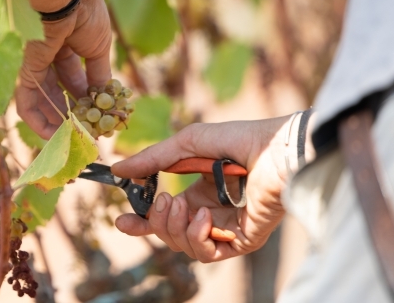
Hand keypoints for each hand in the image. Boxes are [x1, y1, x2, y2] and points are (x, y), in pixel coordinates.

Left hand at [16, 0, 111, 138]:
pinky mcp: (23, 71)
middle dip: (72, 111)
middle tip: (83, 133)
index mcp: (69, 41)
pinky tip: (51, 136)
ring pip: (43, 98)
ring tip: (69, 141)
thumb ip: (99, 73)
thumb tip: (104, 95)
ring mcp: (35, 62)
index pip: (75, 75)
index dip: (87, 96)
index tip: (98, 116)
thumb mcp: (99, 47)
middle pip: (58, 89)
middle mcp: (49, 52)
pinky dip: (37, 120)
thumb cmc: (85, 14)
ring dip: (55, 121)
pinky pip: (27, 100)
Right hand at [111, 116, 294, 261]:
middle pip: (170, 234)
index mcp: (200, 194)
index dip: (142, 222)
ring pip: (184, 246)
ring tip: (181, 205)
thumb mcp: (186, 143)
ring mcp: (226, 230)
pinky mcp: (242, 241)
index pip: (165, 217)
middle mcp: (212, 214)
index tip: (122, 220)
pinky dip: (197, 237)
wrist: (276, 148)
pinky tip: (204, 216)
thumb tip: (117, 169)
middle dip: (156, 223)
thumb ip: (153, 159)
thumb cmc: (238, 139)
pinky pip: (207, 254)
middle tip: (162, 202)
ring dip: (174, 228)